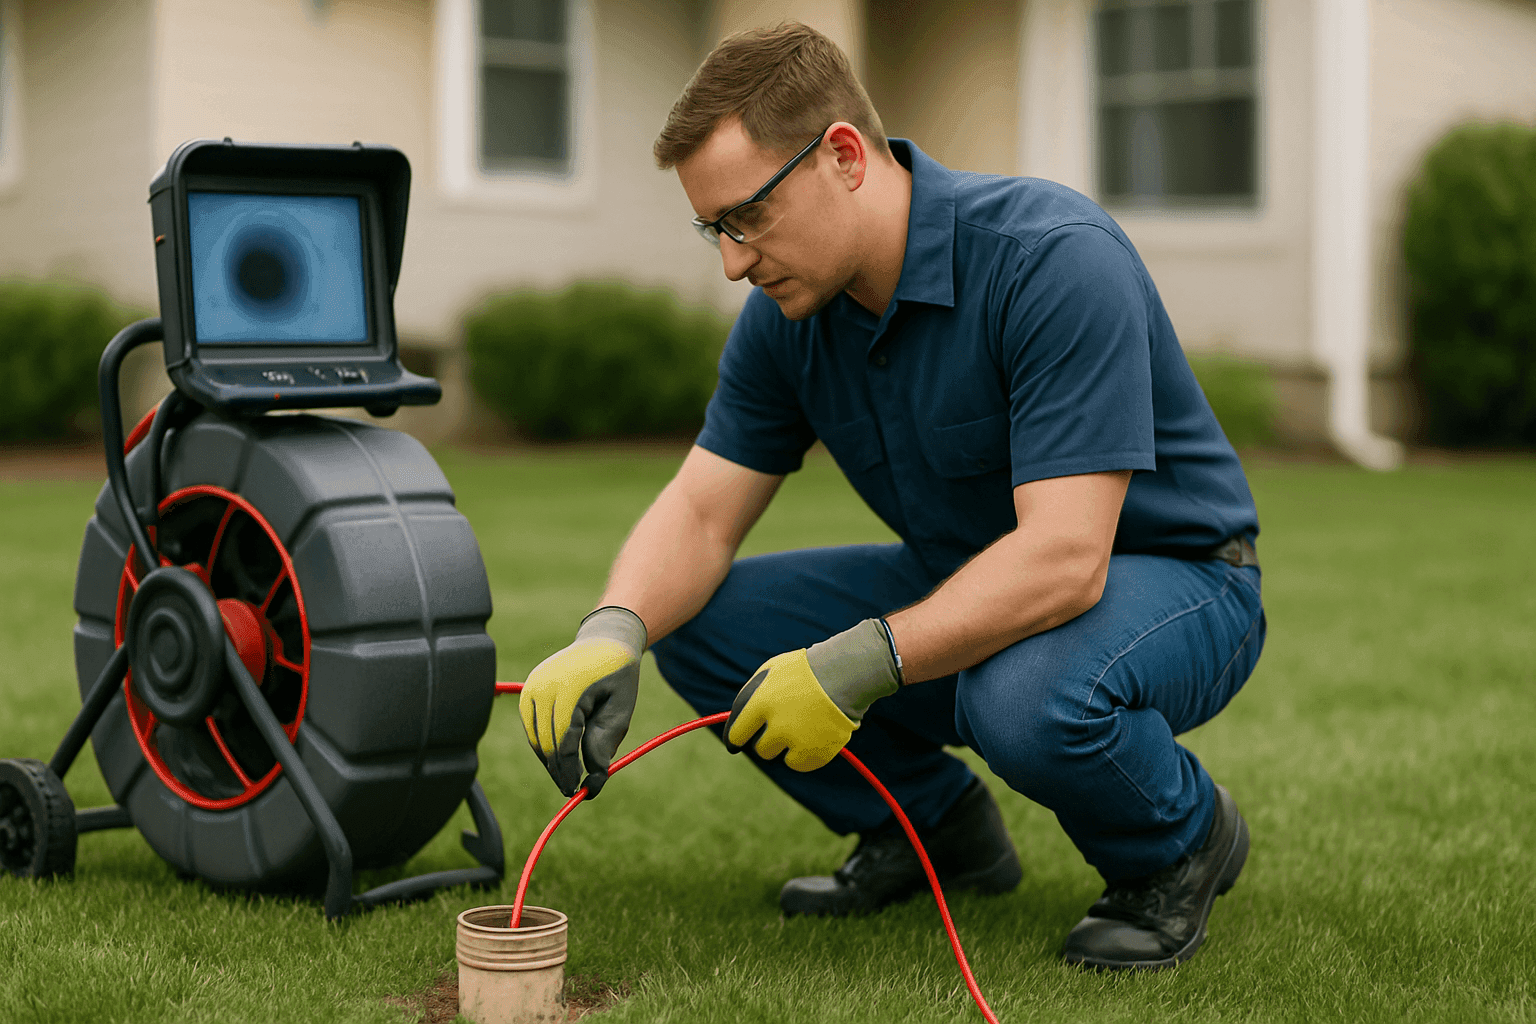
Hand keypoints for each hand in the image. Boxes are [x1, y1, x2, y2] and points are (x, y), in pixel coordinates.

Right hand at [519, 606, 646, 797]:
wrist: (604, 641)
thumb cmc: (617, 675)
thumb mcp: (622, 708)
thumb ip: (606, 742)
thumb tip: (592, 777)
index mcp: (570, 688)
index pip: (563, 740)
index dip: (568, 769)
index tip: (576, 790)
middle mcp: (544, 685)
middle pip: (545, 741)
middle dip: (557, 770)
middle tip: (570, 790)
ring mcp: (533, 686)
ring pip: (534, 737)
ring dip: (548, 760)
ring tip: (566, 775)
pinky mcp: (529, 689)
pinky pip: (531, 726)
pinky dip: (542, 744)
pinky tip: (557, 756)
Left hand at [723, 618, 901, 771]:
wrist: (844, 673)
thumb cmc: (806, 669)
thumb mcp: (771, 671)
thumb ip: (753, 696)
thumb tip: (739, 719)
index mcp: (760, 702)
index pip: (736, 734)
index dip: (735, 740)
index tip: (735, 744)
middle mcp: (776, 724)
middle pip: (760, 748)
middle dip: (768, 740)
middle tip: (782, 727)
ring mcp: (797, 740)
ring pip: (778, 757)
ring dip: (786, 746)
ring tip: (802, 727)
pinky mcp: (815, 752)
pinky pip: (798, 764)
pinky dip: (803, 754)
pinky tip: (813, 737)